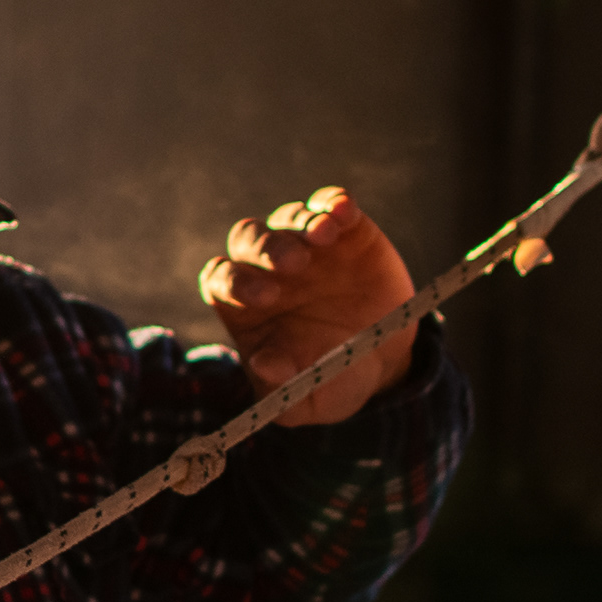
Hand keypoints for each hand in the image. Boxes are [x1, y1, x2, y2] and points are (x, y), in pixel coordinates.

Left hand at [197, 185, 416, 425]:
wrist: (381, 360)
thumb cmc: (328, 379)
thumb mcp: (306, 398)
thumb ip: (282, 388)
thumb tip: (265, 366)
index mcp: (244, 305)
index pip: (220, 281)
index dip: (234, 283)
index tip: (263, 297)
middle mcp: (267, 268)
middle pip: (247, 240)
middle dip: (265, 247)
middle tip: (294, 265)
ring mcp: (304, 244)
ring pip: (288, 219)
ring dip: (302, 223)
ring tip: (324, 237)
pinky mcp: (344, 229)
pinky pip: (331, 204)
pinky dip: (335, 203)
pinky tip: (344, 212)